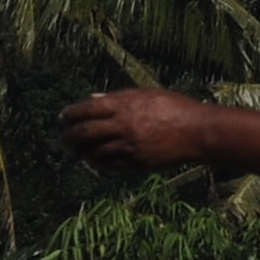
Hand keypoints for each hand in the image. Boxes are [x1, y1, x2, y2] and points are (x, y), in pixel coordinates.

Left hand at [61, 87, 213, 170]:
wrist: (197, 131)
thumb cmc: (175, 107)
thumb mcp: (146, 94)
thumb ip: (118, 98)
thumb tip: (93, 99)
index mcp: (124, 105)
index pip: (87, 109)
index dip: (70, 114)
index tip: (62, 118)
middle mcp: (123, 126)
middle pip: (85, 133)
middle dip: (69, 136)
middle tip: (63, 138)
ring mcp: (129, 146)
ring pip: (94, 152)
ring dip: (80, 153)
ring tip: (75, 152)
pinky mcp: (136, 162)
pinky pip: (110, 165)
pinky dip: (98, 164)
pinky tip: (94, 162)